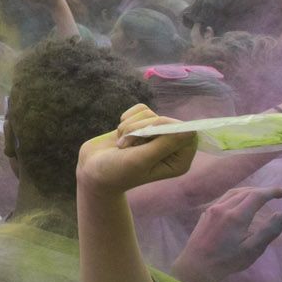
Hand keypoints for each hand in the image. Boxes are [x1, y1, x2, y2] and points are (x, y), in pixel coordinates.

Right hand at [76, 105, 197, 198]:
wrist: (92, 170)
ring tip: (122, 144)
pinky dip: (126, 119)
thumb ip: (164, 145)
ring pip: (150, 114)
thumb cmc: (116, 172)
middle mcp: (170, 147)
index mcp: (177, 161)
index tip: (147, 133)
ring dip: (130, 126)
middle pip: (166, 121)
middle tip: (126, 145)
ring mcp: (155, 136)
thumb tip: (190, 131)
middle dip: (141, 128)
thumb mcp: (140, 160)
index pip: (187, 133)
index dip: (168, 128)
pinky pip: (140, 110)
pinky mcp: (141, 125)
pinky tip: (120, 135)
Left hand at [171, 185, 281, 281]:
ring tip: (263, 195)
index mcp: (236, 215)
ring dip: (250, 190)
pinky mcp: (206, 214)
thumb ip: (269, 231)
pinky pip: (224, 198)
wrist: (196, 265)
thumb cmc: (227, 260)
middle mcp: (223, 207)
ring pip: (233, 192)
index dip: (274, 191)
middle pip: (246, 191)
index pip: (258, 195)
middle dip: (263, 190)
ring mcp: (212, 209)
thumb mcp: (253, 250)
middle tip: (278, 194)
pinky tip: (242, 203)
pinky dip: (238, 195)